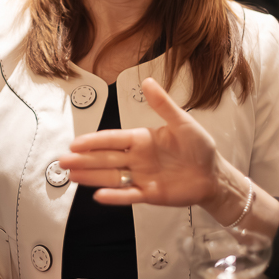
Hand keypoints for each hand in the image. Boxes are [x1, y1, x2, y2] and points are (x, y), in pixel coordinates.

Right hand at [58, 77, 235, 212]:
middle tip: (63, 161)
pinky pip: (128, 195)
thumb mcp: (183, 122)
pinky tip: (99, 195)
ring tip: (72, 177)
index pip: (112, 140)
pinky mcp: (150, 194)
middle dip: (84, 160)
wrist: (214, 175)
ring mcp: (142, 177)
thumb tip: (148, 82)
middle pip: (105, 159)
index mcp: (142, 139)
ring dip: (91, 177)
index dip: (93, 142)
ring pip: (111, 177)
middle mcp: (137, 158)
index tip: (75, 143)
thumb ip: (163, 105)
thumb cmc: (200, 148)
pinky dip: (115, 196)